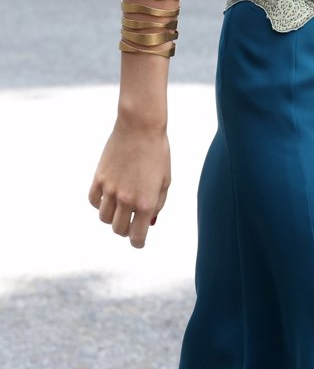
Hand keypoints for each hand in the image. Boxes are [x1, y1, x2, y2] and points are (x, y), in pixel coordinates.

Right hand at [89, 120, 170, 248]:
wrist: (140, 127)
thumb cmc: (158, 152)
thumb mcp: (165, 180)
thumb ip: (158, 203)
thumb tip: (150, 223)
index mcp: (146, 202)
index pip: (137, 237)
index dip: (138, 242)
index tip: (139, 239)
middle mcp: (127, 200)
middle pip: (119, 230)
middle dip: (126, 229)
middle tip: (131, 219)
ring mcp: (110, 189)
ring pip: (104, 218)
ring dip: (112, 216)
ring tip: (120, 204)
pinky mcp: (98, 178)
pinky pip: (93, 201)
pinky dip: (99, 203)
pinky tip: (108, 195)